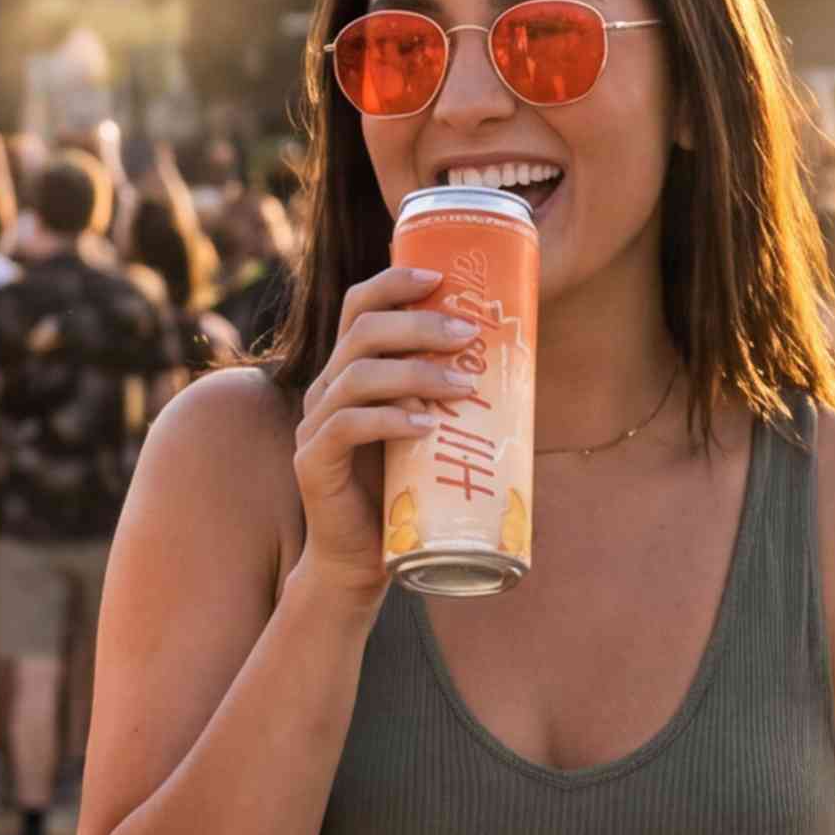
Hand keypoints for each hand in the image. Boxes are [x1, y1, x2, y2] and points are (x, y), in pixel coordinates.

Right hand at [282, 264, 473, 603]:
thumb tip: (522, 361)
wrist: (362, 558)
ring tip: (464, 387)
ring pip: (358, 377)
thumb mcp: (431, 430)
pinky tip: (426, 425)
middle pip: (361, 333)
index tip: (441, 275)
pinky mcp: (313, 463)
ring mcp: (314, 425)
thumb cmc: (405, 491)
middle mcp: (325, 389)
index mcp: (350, 371)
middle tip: (469, 335)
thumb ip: (452, 395)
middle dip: (418, 325)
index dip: (394, 282)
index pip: (359, 307)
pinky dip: (389, 420)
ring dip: (416, 373)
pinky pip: (346, 428)